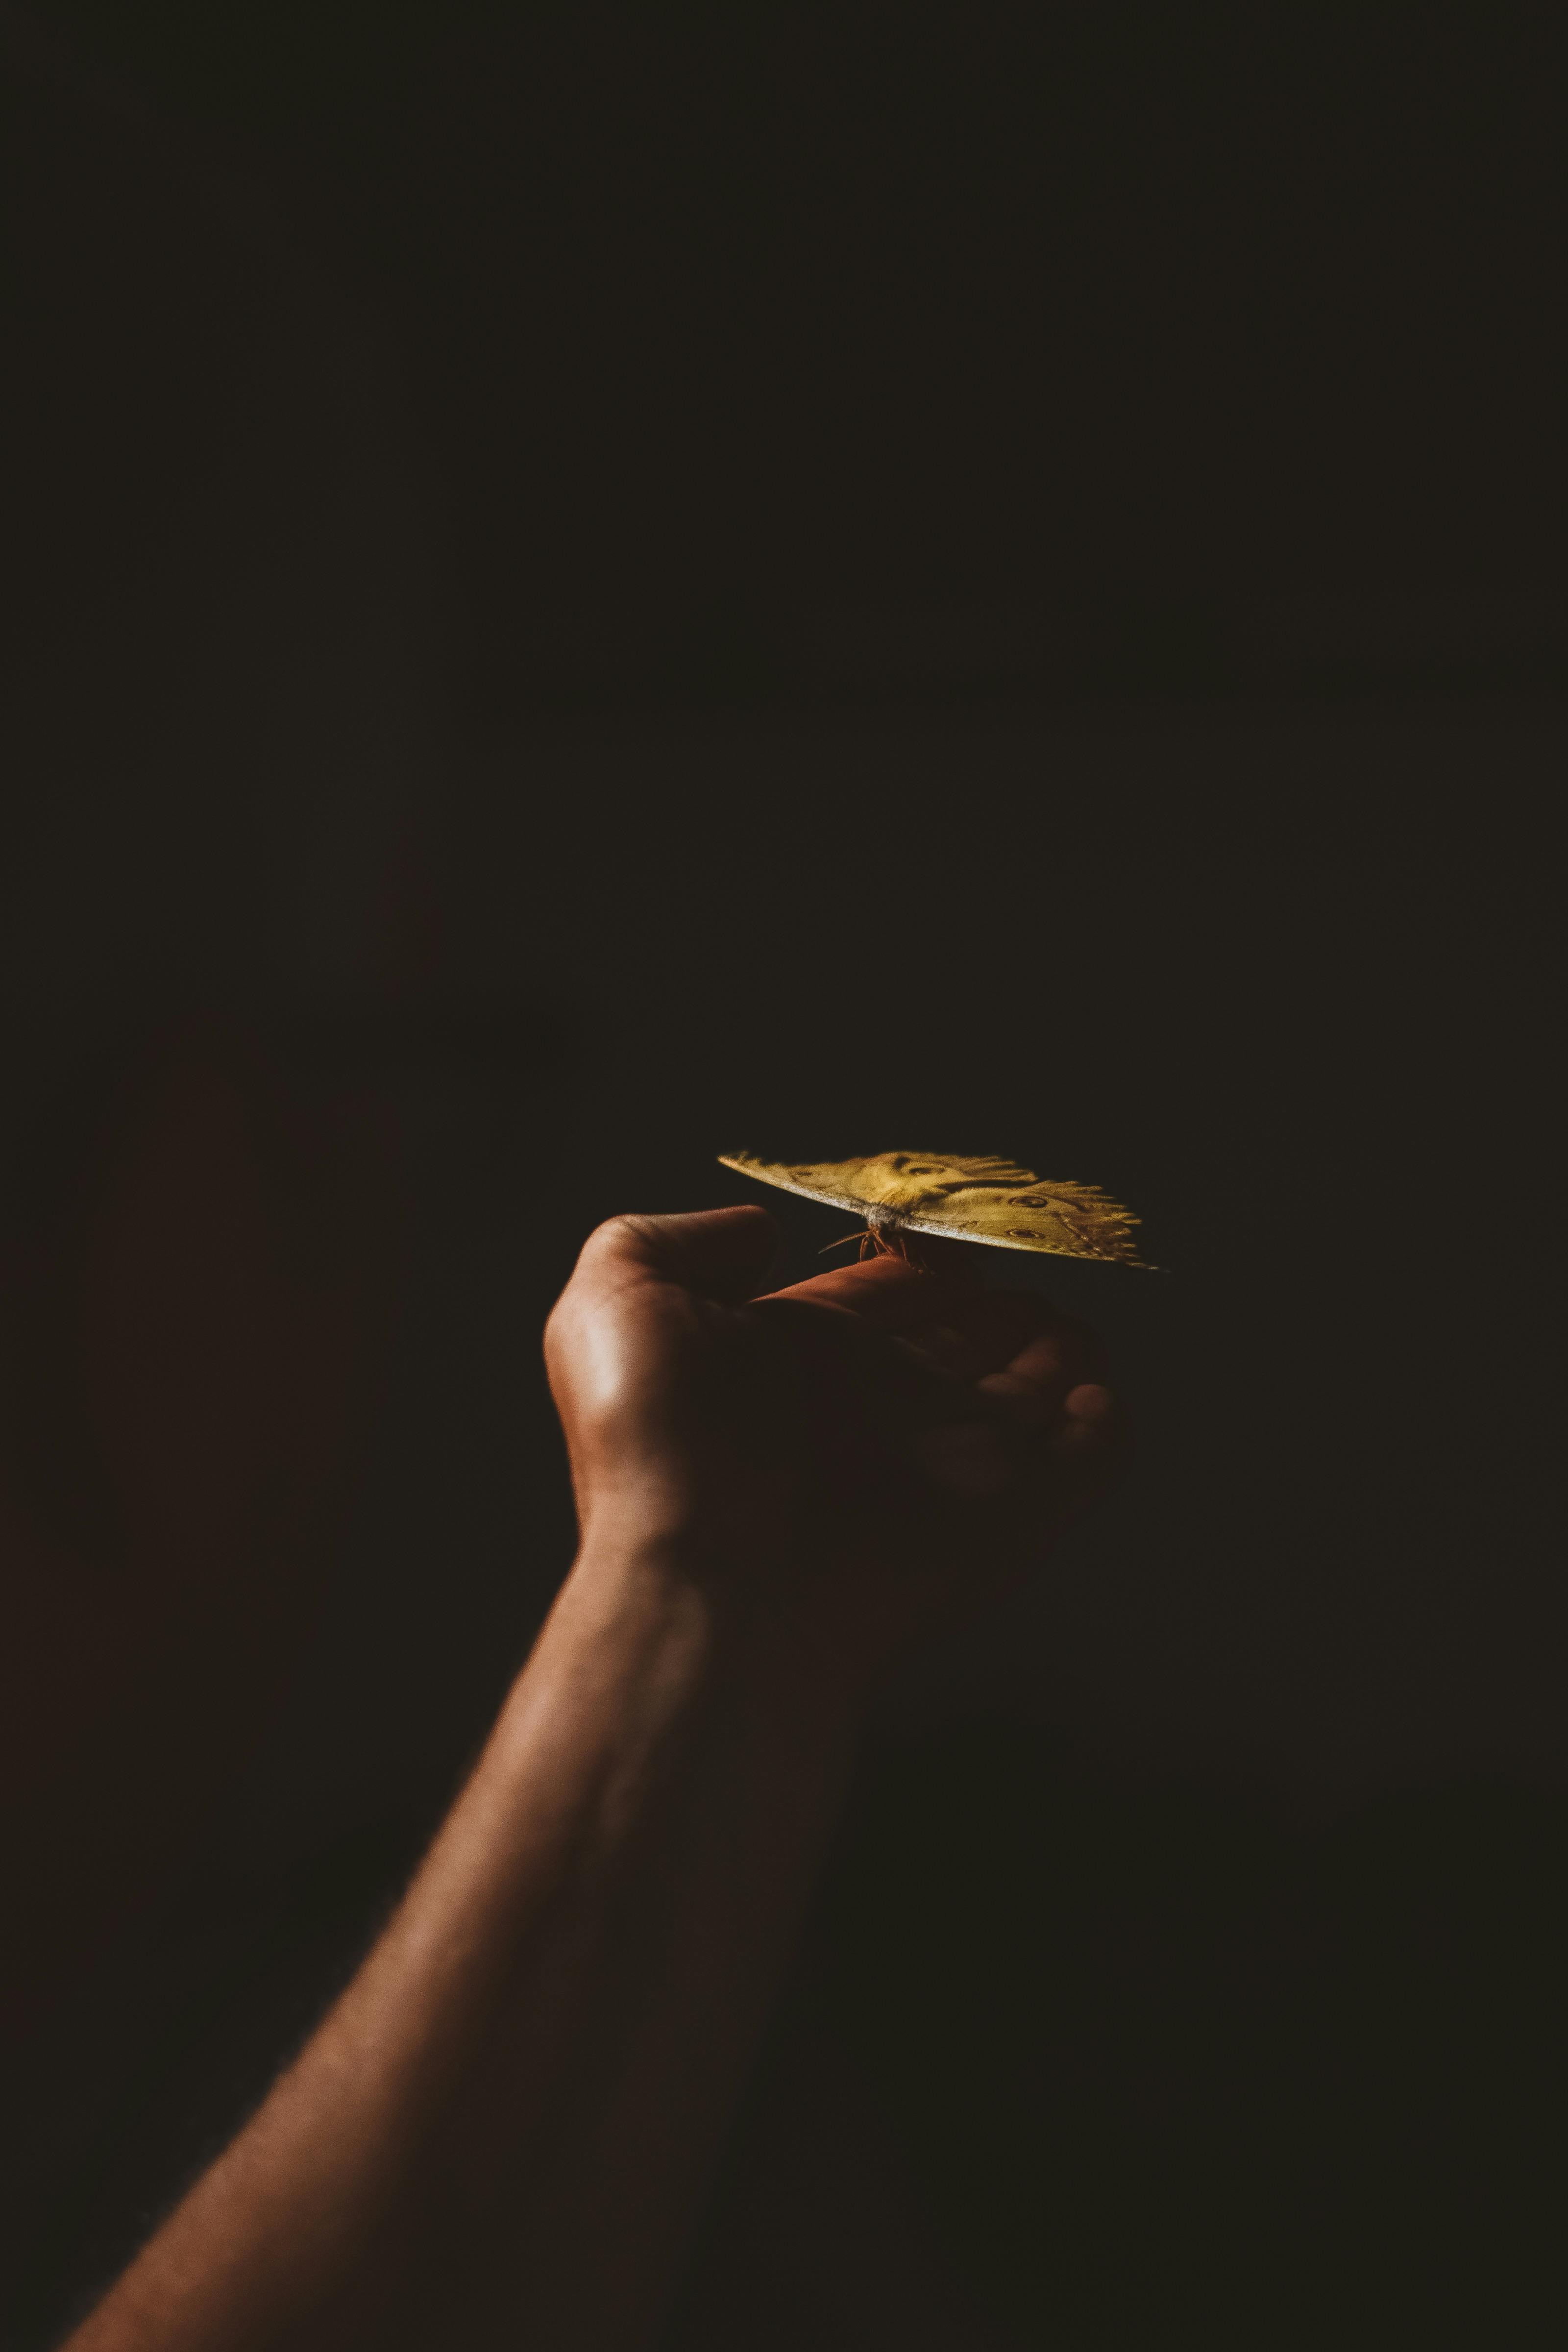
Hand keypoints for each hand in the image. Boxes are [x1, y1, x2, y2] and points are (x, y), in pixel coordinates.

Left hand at [544, 1206, 1121, 1687]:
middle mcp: (868, 1412)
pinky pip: (1074, 1469)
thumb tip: (758, 1229)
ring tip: (1074, 1326)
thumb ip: (676, 1242)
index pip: (876, 1299)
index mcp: (791, 1361)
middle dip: (994, 1311)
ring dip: (1056, 1359)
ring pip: (1020, 1401)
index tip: (950, 1236)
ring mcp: (939, 1469)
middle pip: (954, 1347)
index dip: (915, 1266)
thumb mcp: (617, 1304)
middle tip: (1029, 1276)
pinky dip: (1100, 1432)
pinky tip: (1099, 1395)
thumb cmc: (659, 1449)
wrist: (712, 1589)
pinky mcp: (1001, 1521)